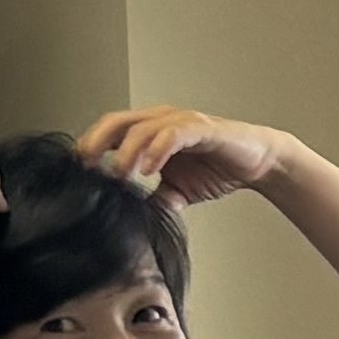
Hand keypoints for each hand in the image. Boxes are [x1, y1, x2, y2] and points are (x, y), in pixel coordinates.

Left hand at [77, 106, 296, 205]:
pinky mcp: (202, 129)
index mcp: (151, 130)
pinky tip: (148, 170)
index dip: (92, 147)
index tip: (79, 171)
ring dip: (126, 151)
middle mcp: (162, 120)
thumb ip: (157, 199)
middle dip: (98, 142)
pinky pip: (173, 135)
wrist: (259, 163)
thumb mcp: (178, 190)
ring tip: (119, 174)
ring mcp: (182, 121)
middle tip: (87, 166)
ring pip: (142, 128)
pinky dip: (157, 151)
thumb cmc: (218, 168)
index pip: (111, 131)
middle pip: (118, 122)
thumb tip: (136, 218)